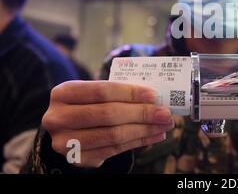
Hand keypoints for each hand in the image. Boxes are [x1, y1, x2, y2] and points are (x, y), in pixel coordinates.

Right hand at [42, 81, 173, 167]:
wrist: (68, 129)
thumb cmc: (89, 104)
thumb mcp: (94, 93)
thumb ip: (118, 92)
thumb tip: (154, 97)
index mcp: (64, 93)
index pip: (102, 91)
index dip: (130, 93)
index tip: (154, 95)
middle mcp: (59, 118)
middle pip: (108, 114)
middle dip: (142, 113)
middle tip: (165, 113)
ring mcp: (66, 142)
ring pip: (113, 135)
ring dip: (144, 130)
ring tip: (164, 124)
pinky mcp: (78, 159)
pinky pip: (115, 150)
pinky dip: (139, 142)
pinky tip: (155, 135)